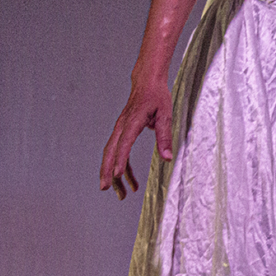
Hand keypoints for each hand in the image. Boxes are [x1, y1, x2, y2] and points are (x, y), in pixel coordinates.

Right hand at [100, 82, 172, 198]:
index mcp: (132, 122)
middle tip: (107, 189)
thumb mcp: (165, 114)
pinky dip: (123, 167)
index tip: (117, 175)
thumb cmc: (157, 96)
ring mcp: (120, 129)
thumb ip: (165, 137)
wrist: (147, 81)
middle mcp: (122, 126)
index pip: (124, 144)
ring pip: (111, 154)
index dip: (121, 160)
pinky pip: (119, 152)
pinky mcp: (123, 132)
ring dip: (114, 174)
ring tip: (122, 194)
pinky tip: (130, 181)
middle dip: (108, 172)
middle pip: (110, 152)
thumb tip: (167, 159)